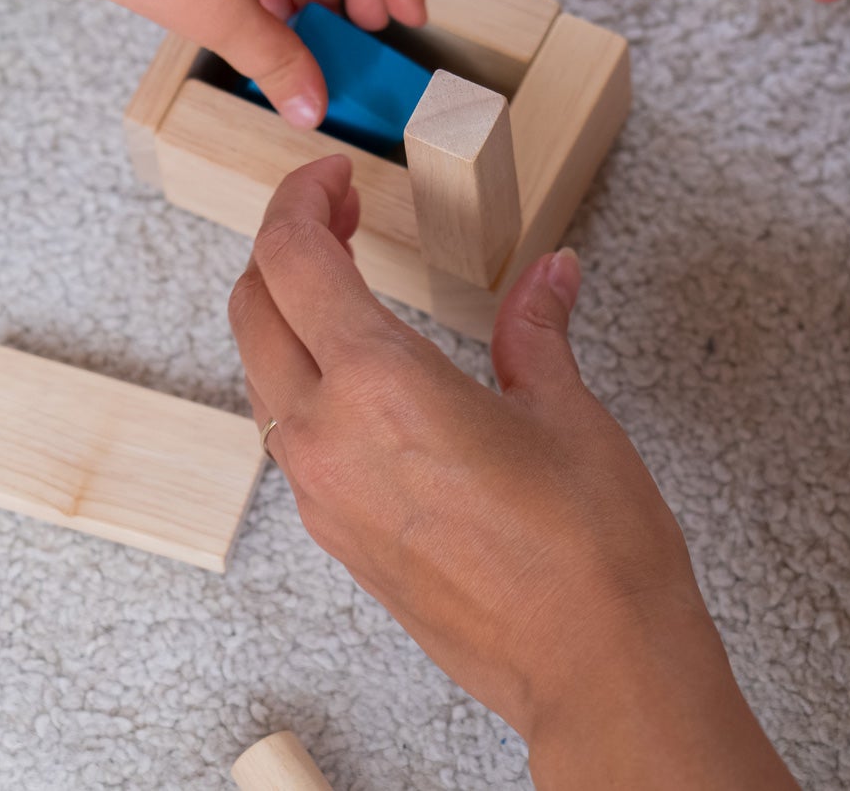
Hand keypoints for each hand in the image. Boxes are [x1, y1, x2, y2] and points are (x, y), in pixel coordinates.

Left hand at [228, 158, 796, 789]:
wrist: (596, 671)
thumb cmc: (593, 552)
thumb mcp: (567, 411)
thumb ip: (535, 330)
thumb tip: (547, 278)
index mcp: (379, 387)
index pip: (292, 260)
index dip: (300, 200)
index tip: (334, 177)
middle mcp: (328, 440)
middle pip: (253, 310)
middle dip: (284, 248)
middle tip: (339, 215)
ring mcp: (324, 495)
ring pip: (265, 376)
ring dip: (289, 316)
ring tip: (351, 286)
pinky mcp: (340, 537)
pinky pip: (293, 436)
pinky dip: (309, 381)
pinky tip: (370, 373)